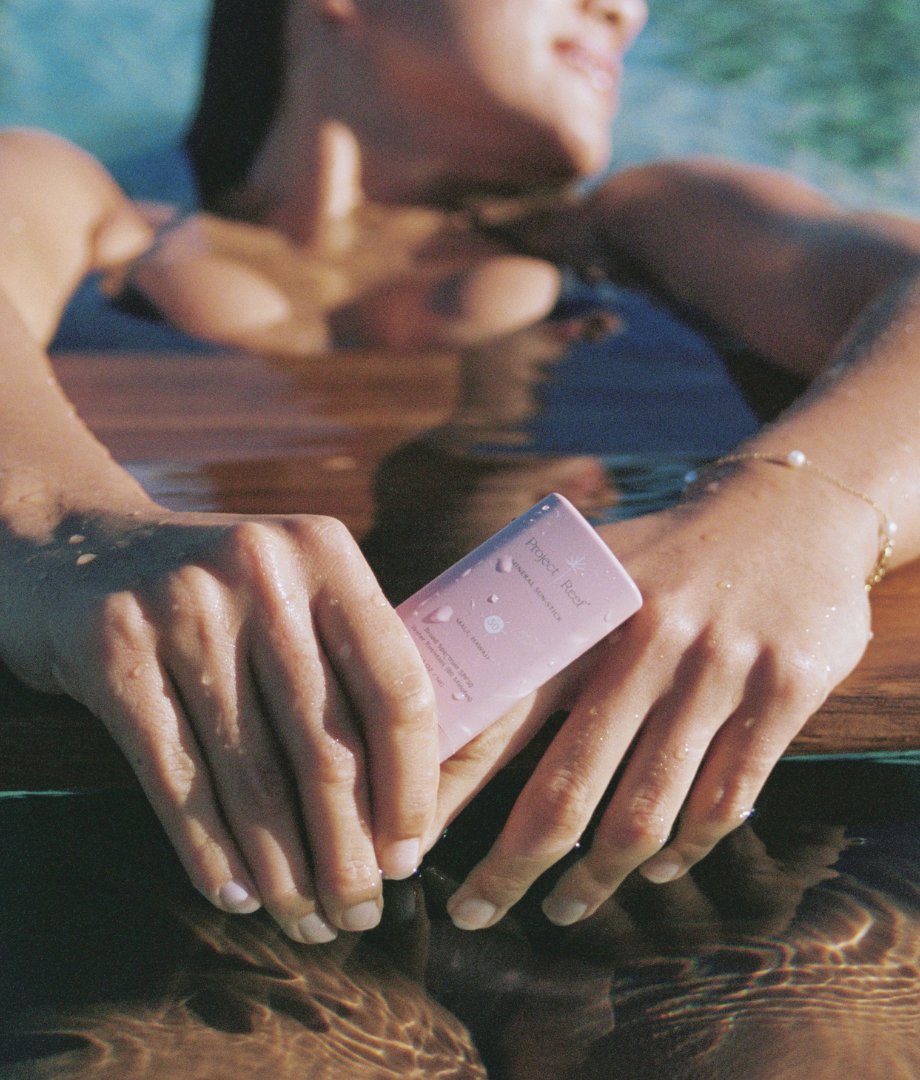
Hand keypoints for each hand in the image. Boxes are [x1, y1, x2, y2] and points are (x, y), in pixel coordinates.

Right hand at [0, 509, 438, 942]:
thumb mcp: (290, 589)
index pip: (396, 688)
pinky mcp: (114, 650)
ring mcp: (183, 608)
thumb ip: (347, 661)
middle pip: (326, 746)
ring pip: (253, 777)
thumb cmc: (213, 590)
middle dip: (349, 851)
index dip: (410, 786)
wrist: (77, 547)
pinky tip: (236, 895)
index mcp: (325, 553)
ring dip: (285, 870)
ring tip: (305, 920)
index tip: (409, 857)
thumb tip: (408, 802)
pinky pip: (177, 780)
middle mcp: (261, 571)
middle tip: (360, 913)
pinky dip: (210, 852)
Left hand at [440, 463, 874, 929]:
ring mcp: (716, 672)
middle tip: (472, 911)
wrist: (791, 509)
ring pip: (646, 811)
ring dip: (597, 877)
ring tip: (561, 909)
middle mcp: (646, 644)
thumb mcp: (592, 559)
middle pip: (566, 788)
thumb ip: (529, 615)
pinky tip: (655, 870)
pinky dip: (686, 849)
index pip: (500, 713)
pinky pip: (726, 800)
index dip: (448, 788)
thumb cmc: (667, 548)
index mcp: (584, 610)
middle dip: (510, 865)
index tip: (408, 839)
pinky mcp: (783, 693)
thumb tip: (437, 668)